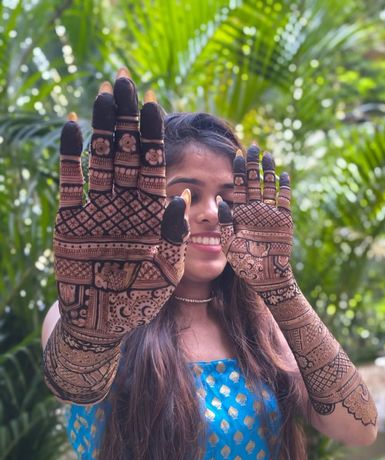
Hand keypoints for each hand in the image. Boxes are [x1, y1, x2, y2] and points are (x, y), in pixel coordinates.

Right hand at [55, 76, 188, 344]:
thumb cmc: (142, 298)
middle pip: (127, 154)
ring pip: (101, 161)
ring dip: (101, 129)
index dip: (154, 135)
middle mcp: (126, 205)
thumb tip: (182, 196)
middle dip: (127, 119)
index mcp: (152, 213)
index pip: (154, 165)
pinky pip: (71, 184)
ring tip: (103, 95)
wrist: (105, 322)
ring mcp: (98, 211)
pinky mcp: (71, 221)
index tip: (154, 102)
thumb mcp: (168, 268)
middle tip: (126, 82)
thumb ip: (174, 234)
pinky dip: (71, 157)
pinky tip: (72, 128)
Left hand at [217, 145, 294, 303]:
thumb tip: (220, 199)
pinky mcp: (284, 220)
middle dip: (252, 165)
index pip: (237, 187)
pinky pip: (284, 200)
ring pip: (269, 187)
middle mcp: (254, 210)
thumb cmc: (243, 263)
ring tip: (267, 155)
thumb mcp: (228, 243)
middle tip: (252, 147)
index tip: (235, 154)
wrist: (264, 277)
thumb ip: (224, 222)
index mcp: (239, 214)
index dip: (237, 172)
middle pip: (253, 182)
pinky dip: (284, 188)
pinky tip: (283, 175)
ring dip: (268, 171)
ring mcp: (270, 214)